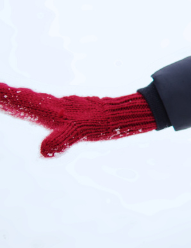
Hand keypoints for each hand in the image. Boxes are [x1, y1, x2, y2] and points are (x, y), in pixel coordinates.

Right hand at [0, 83, 156, 156]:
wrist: (124, 113)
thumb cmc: (103, 123)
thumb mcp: (82, 132)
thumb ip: (62, 139)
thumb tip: (43, 152)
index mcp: (54, 110)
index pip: (25, 103)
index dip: (8, 98)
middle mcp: (57, 106)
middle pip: (27, 99)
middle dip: (9, 95)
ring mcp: (64, 107)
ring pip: (37, 101)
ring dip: (19, 98)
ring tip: (6, 95)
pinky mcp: (71, 110)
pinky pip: (47, 105)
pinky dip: (34, 103)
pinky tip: (34, 104)